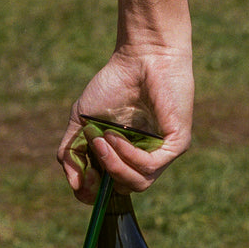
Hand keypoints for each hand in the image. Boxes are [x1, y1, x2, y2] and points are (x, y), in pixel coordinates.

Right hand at [57, 39, 193, 202]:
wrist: (141, 56)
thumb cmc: (114, 84)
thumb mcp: (82, 120)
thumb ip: (71, 151)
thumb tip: (74, 184)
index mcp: (123, 157)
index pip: (109, 191)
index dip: (90, 191)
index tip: (81, 175)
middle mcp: (144, 159)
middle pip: (123, 190)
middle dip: (101, 177)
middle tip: (94, 147)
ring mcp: (161, 153)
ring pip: (138, 183)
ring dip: (114, 165)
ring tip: (103, 139)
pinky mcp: (177, 144)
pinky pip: (150, 166)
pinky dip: (128, 155)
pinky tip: (116, 136)